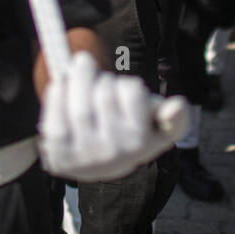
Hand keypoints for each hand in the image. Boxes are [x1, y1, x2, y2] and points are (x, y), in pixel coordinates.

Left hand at [39, 51, 188, 181]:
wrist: (92, 163)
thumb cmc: (127, 132)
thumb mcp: (157, 128)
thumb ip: (175, 117)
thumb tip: (177, 106)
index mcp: (144, 142)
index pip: (134, 93)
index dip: (130, 87)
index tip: (128, 89)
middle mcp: (117, 152)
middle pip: (104, 92)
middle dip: (101, 77)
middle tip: (100, 78)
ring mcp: (88, 155)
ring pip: (80, 103)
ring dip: (79, 77)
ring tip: (82, 69)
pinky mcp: (61, 154)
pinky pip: (57, 114)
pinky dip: (58, 91)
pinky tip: (62, 85)